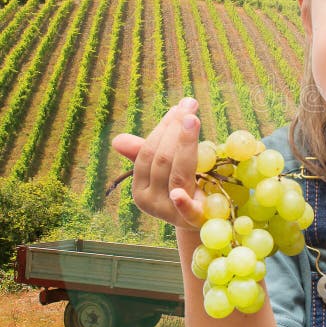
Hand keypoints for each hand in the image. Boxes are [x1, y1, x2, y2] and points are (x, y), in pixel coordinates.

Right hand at [111, 97, 205, 229]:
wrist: (207, 221)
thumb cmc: (184, 189)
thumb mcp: (166, 170)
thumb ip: (148, 153)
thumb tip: (117, 140)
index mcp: (140, 188)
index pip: (148, 153)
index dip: (163, 128)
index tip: (179, 107)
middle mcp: (150, 201)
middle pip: (162, 160)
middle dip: (176, 129)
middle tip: (190, 105)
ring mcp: (170, 212)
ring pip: (176, 174)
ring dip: (185, 143)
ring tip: (193, 119)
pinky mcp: (192, 221)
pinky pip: (185, 211)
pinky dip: (182, 202)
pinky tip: (179, 194)